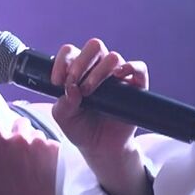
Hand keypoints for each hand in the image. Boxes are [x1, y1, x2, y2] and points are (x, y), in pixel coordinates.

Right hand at [0, 70, 56, 194]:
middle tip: (17, 161)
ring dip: (33, 148)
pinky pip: (49, 145)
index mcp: (0, 144)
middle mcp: (21, 138)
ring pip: (34, 136)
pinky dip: (47, 155)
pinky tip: (45, 173)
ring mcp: (41, 142)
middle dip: (16, 136)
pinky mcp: (58, 149)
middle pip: (17, 124)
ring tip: (33, 172)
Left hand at [50, 38, 154, 194]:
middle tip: (74, 81)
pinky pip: (139, 68)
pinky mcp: (135, 87)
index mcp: (78, 69)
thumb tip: (71, 88)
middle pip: (94, 46)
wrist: (101, 148)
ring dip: (99, 71)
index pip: (70, 52)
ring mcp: (118, 76)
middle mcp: (98, 68)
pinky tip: (119, 76)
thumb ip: (63, 104)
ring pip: (113, 57)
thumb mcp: (64, 118)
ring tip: (89, 92)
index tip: (56, 81)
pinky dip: (131, 67)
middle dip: (81, 61)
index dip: (62, 61)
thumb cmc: (80, 128)